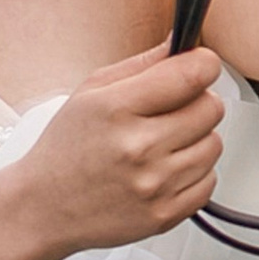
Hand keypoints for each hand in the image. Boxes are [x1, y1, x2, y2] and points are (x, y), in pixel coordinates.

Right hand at [0, 44, 224, 256]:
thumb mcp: (91, 91)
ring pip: (214, 145)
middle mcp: (139, 147)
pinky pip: (209, 181)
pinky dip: (194, 173)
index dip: (203, 64)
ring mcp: (154, 185)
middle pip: (211, 108)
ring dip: (197, 139)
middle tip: (171, 110)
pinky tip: (166, 170)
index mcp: (117, 108)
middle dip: (197, 102)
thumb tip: (182, 44)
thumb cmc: (66, 149)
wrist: (45, 208)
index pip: (192, 75)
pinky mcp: (165, 215)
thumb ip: (142, 64)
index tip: (198, 66)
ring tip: (163, 143)